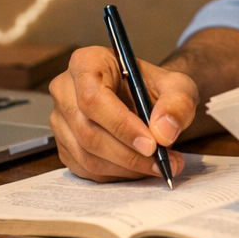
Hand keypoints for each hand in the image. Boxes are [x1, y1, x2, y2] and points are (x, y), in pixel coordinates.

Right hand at [48, 45, 197, 181]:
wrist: (145, 99)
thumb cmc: (154, 87)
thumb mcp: (177, 86)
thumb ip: (177, 103)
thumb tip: (163, 132)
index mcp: (87, 63)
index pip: (93, 99)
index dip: (121, 125)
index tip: (152, 144)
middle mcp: (65, 90)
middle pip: (88, 131)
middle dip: (128, 154)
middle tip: (162, 162)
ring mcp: (61, 120)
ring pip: (86, 155)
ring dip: (126, 168)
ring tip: (159, 165)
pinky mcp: (64, 145)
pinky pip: (86, 169)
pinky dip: (116, 174)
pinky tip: (139, 168)